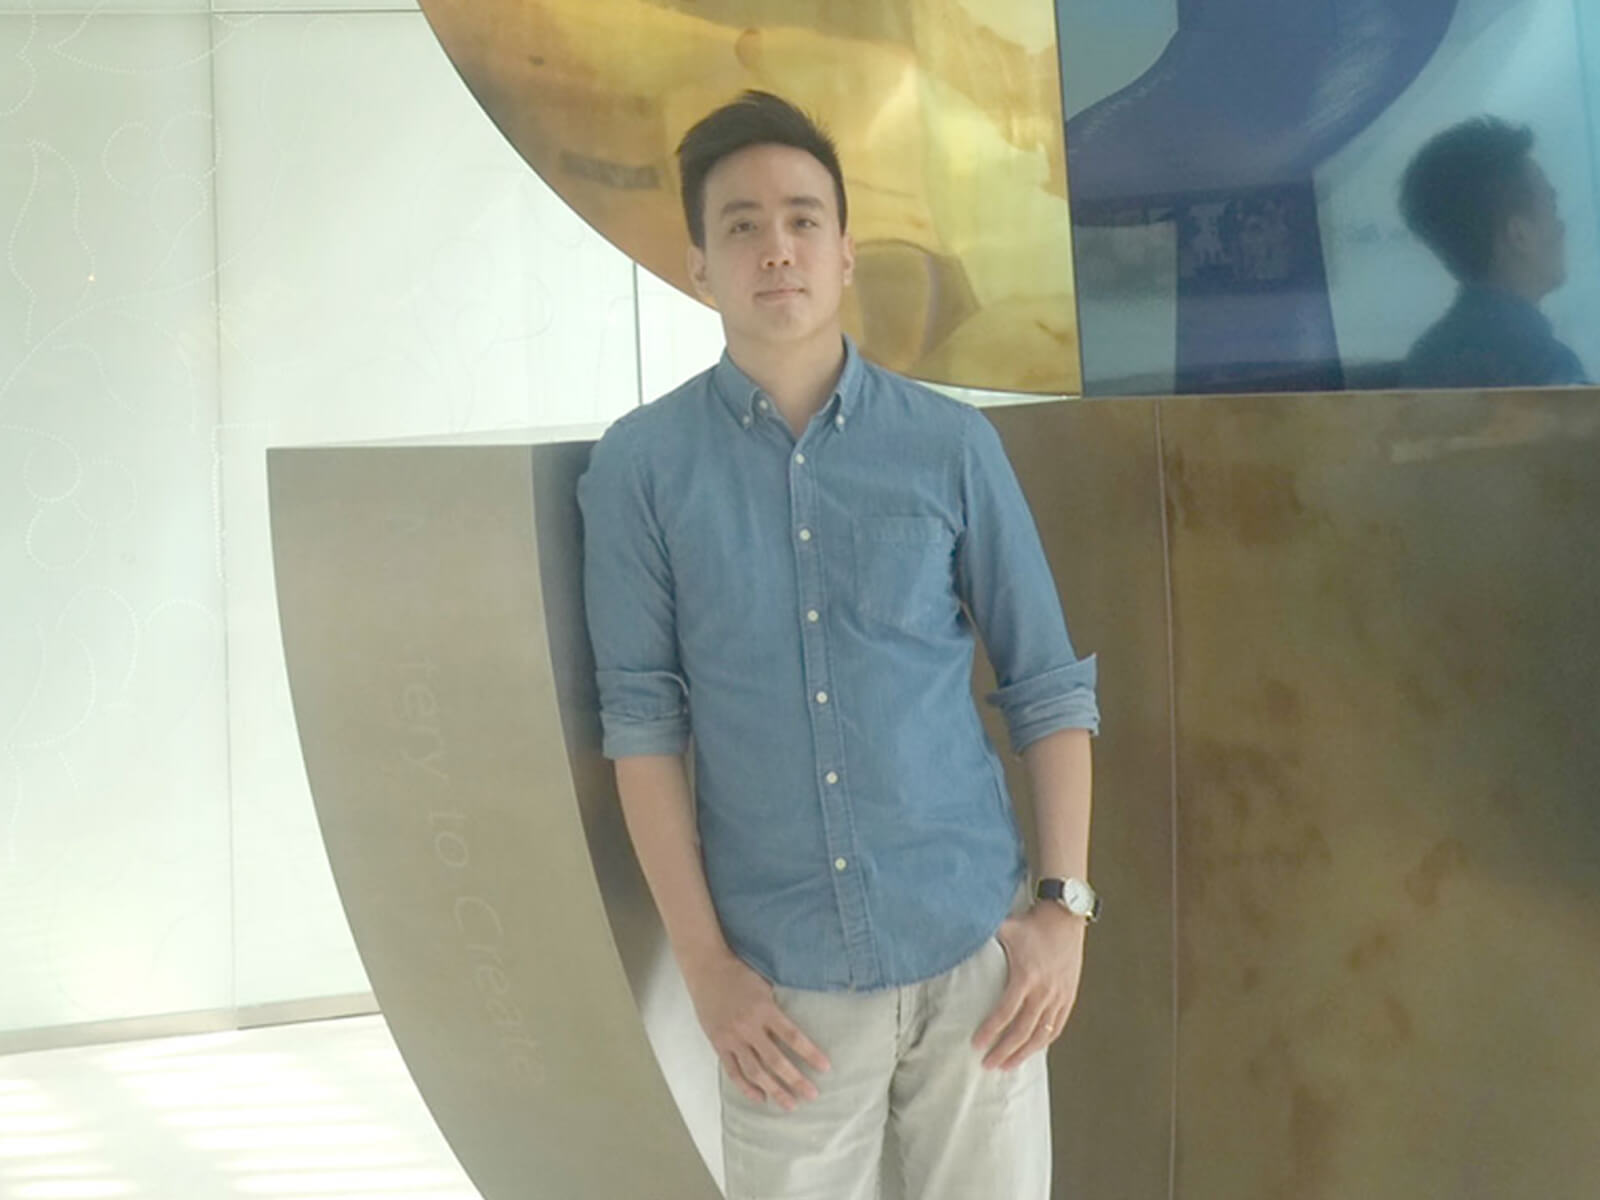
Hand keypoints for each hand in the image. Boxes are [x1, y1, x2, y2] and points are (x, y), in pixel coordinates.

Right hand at [681, 947, 830, 1110]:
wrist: (706, 969)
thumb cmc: (740, 973)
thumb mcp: (765, 984)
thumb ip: (778, 1006)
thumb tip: (800, 1024)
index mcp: (764, 1009)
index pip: (792, 1036)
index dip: (810, 1053)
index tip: (825, 1068)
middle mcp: (748, 1027)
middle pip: (775, 1060)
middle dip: (795, 1080)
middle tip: (812, 1095)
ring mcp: (732, 1038)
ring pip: (755, 1071)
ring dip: (774, 1089)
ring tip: (790, 1104)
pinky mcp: (719, 1044)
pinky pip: (733, 1071)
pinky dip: (746, 1087)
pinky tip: (761, 1097)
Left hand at [972, 903, 1085, 1070]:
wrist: (1065, 917)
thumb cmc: (1031, 924)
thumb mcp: (1005, 928)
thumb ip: (980, 936)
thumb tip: (951, 938)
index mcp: (1026, 976)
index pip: (1006, 1012)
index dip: (991, 1031)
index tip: (977, 1045)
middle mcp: (1044, 990)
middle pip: (1023, 1030)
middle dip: (1004, 1051)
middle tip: (988, 1065)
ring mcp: (1059, 996)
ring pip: (1042, 1034)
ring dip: (1024, 1053)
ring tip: (1008, 1066)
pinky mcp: (1069, 997)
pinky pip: (1057, 1026)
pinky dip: (1044, 1041)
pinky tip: (1033, 1050)